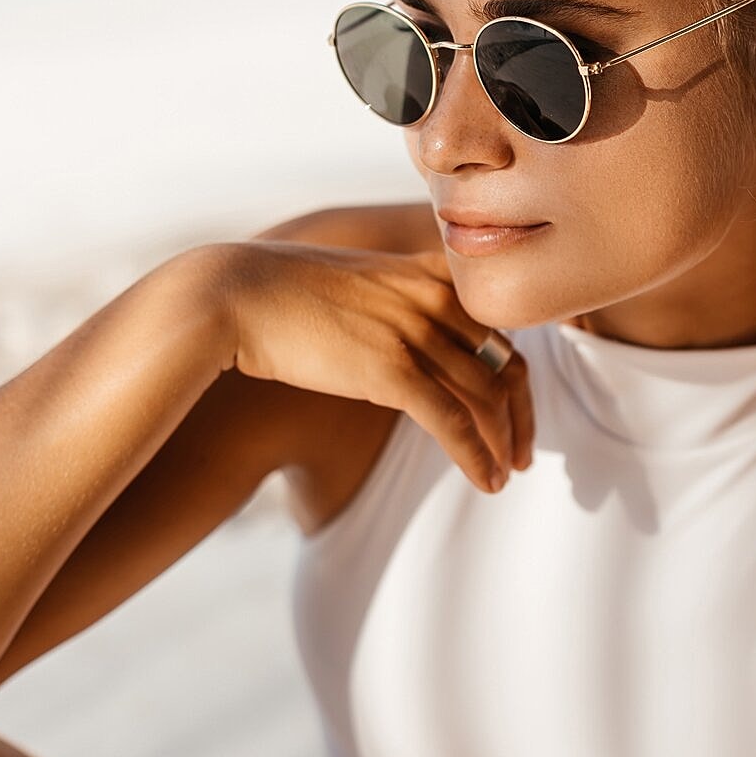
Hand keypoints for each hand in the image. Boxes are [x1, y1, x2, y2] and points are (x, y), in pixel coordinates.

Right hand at [214, 239, 532, 492]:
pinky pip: (454, 422)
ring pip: (487, 398)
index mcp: (430, 276)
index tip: (518, 414)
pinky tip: (487, 481)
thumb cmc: (284, 296)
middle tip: (522, 456)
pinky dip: (478, 456)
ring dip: (503, 444)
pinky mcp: (391, 370)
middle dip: (520, 418)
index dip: (519, 378)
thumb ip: (397, 305)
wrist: (233, 294)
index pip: (502, 330)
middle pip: (506, 366)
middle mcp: (433, 300)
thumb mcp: (358, 286)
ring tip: (505, 476)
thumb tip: (409, 343)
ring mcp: (415, 333)